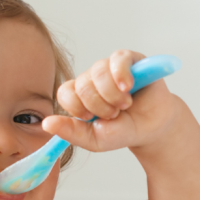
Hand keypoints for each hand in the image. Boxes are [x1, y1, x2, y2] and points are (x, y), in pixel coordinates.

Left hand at [42, 49, 178, 151]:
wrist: (153, 128)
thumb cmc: (123, 131)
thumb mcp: (95, 140)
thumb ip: (71, 133)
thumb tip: (46, 124)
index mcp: (79, 95)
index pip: (65, 92)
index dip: (77, 107)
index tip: (92, 119)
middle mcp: (92, 78)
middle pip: (83, 84)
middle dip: (99, 106)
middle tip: (115, 114)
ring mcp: (110, 67)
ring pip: (99, 72)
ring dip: (112, 94)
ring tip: (125, 105)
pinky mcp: (130, 59)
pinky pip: (118, 59)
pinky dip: (121, 75)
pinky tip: (128, 87)